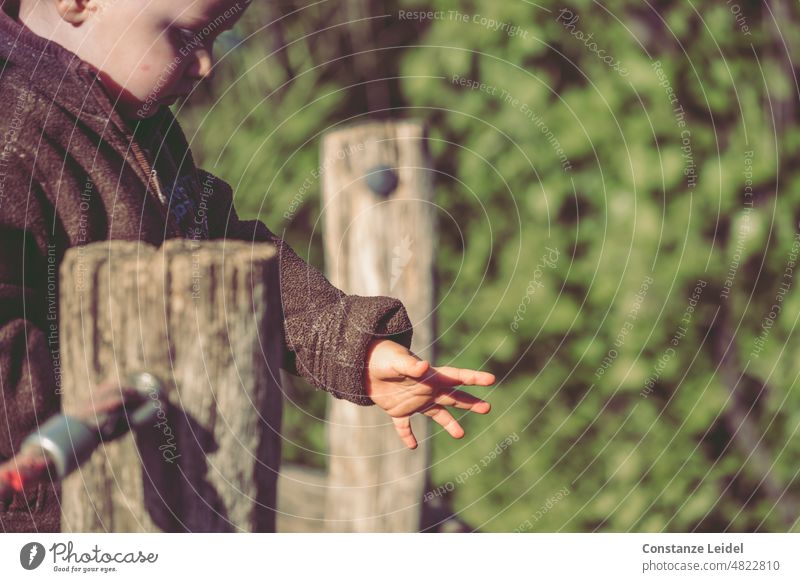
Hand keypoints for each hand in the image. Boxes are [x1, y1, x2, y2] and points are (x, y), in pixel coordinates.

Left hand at [363, 339, 495, 448]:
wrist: (361, 364)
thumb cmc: (382, 357)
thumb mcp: (396, 361)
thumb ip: (411, 366)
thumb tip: (425, 367)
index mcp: (430, 376)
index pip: (456, 376)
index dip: (474, 378)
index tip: (491, 378)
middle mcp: (425, 389)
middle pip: (453, 397)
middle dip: (470, 402)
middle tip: (487, 408)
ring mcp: (413, 400)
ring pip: (436, 414)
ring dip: (448, 423)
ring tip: (460, 435)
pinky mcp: (397, 410)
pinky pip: (404, 426)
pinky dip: (407, 435)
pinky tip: (412, 446)